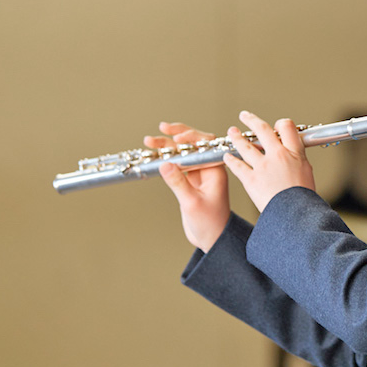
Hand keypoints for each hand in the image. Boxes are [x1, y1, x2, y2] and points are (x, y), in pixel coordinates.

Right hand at [145, 122, 229, 251]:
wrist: (211, 238)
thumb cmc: (210, 223)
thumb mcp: (192, 203)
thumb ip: (178, 183)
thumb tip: (165, 164)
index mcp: (216, 170)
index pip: (206, 144)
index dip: (192, 137)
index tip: (177, 137)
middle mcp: (208, 168)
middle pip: (193, 143)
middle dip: (177, 134)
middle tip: (162, 128)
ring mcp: (198, 173)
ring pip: (183, 152)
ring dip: (168, 145)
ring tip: (150, 141)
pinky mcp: (189, 179)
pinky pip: (177, 163)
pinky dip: (166, 158)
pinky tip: (154, 153)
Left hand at [225, 111, 315, 211]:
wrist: (295, 215)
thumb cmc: (304, 199)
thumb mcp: (308, 174)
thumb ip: (298, 161)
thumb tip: (295, 155)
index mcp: (294, 153)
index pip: (287, 127)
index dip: (280, 124)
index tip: (275, 125)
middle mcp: (278, 156)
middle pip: (262, 129)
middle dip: (251, 120)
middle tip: (244, 116)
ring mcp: (263, 167)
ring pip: (245, 145)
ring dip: (237, 136)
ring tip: (232, 132)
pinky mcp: (251, 180)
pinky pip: (237, 166)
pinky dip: (230, 160)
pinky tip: (226, 157)